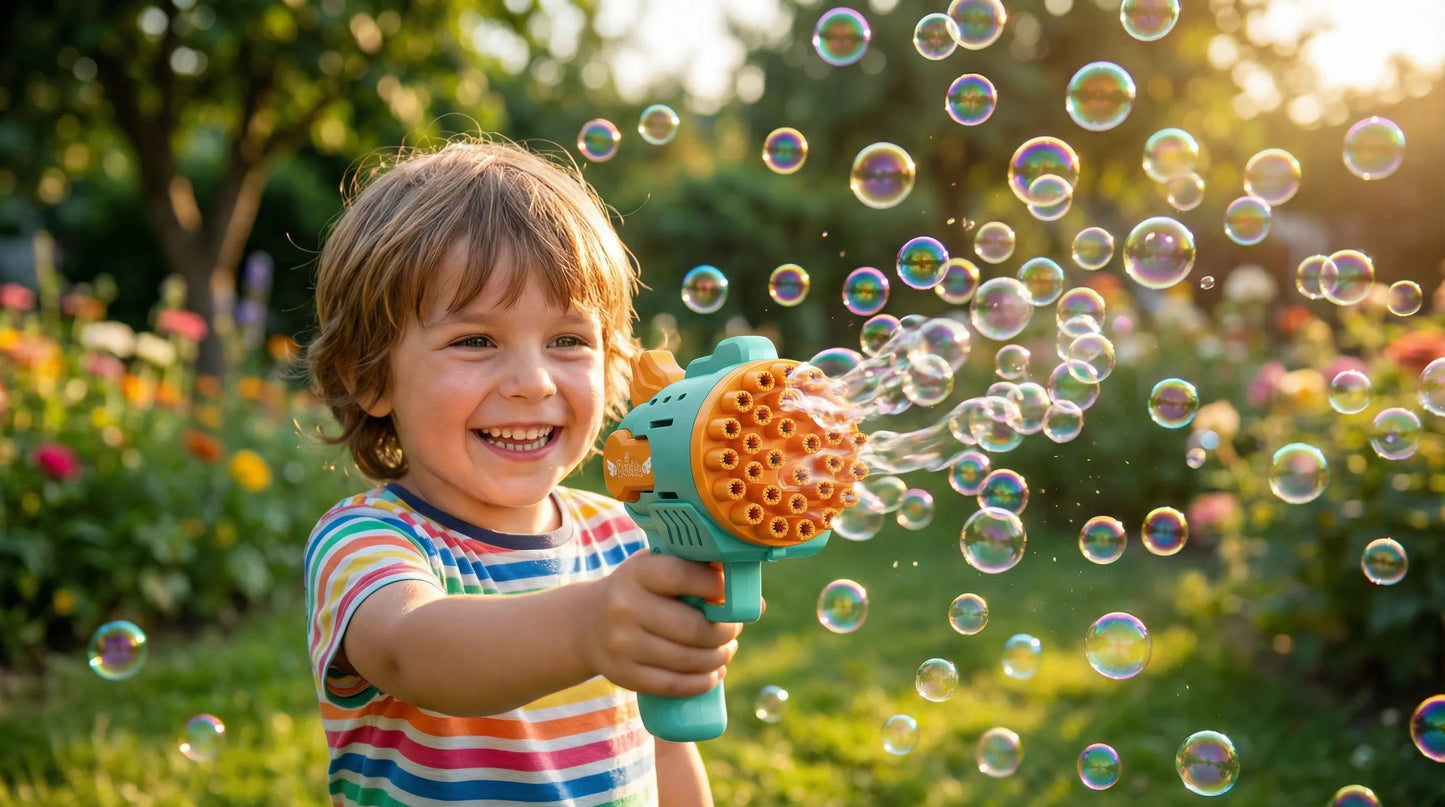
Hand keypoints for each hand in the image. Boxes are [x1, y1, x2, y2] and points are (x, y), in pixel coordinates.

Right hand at [581, 552, 743, 697]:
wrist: (587, 623)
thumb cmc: (641, 591)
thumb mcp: (659, 568)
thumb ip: (702, 573)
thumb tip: (756, 603)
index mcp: (638, 571)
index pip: (685, 576)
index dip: (718, 587)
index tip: (733, 595)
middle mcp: (625, 606)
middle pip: (694, 627)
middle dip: (726, 632)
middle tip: (733, 631)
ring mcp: (622, 643)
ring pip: (688, 659)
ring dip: (719, 658)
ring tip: (726, 651)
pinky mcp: (624, 674)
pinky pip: (674, 685)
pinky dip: (702, 682)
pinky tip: (714, 674)